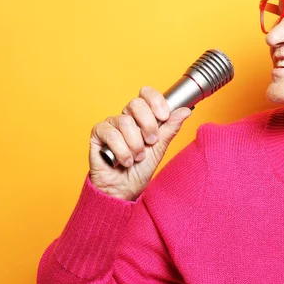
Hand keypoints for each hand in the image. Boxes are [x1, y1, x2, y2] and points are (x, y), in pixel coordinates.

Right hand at [88, 86, 190, 200]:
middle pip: (136, 103)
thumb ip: (171, 128)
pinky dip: (121, 150)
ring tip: (137, 158)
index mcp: (142, 116)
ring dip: (135, 144)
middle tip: (151, 142)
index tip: (164, 116)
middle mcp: (126, 116)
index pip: (146, 94)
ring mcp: (111, 124)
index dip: (156, 101)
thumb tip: (185, 110)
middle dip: (148, 125)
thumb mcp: (160, 147)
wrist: (124, 189)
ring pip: (125, 122)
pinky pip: (111, 134)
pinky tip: (124, 161)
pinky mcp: (97, 134)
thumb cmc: (141, 168)